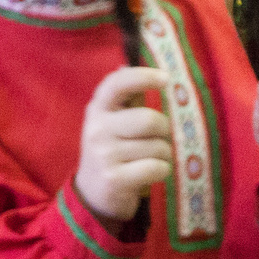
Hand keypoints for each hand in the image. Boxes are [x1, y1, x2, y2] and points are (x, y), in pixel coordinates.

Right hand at [76, 66, 171, 229]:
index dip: (142, 77)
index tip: (165, 79)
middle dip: (164, 131)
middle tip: (158, 139)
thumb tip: (125, 64)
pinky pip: (157, 167)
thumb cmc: (111, 151)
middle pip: (150, 120)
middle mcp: (98, 129)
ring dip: (164, 154)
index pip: (117, 84)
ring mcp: (104, 155)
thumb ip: (124, 98)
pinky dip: (162, 170)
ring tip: (149, 159)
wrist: (93, 194)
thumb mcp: (111, 122)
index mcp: (98, 109)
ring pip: (158, 146)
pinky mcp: (114, 178)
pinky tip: (150, 173)